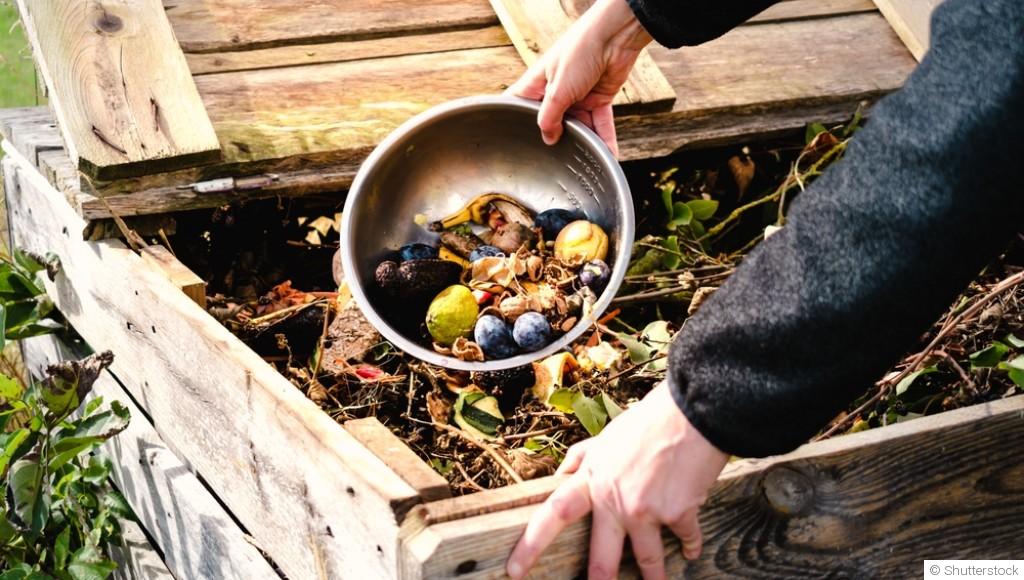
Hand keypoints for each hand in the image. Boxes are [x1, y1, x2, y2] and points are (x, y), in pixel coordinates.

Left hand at [505, 382, 728, 578]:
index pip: (553, 514)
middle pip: (601, 557)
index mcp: (593, 479)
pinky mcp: (678, 514)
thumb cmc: (648, 421)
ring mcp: (646, 510)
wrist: (691, 414)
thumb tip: (561, 475)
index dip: (531, 544)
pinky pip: (685, 539)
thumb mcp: (606, 437)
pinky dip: (690, 545)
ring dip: (655, 578)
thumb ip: (582, 458)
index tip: (515, 569)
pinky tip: (691, 549)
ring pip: (648, 559)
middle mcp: (614, 500)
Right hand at [507, 0, 652, 156]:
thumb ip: (550, 118)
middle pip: (553, 122)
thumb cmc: (580, 51)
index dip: (516, 122)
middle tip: (556, 159)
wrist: (614, 37)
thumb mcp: (558, 90)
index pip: (520, 105)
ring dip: (585, 142)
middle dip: (556, 139)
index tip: (515, 143)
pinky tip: (608, 154)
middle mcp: (556, 91)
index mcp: (538, 84)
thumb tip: (548, 139)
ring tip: (587, 160)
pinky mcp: (599, 98)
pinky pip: (601, 123)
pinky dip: (606, 138)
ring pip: (579, 126)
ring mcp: (578, 96)